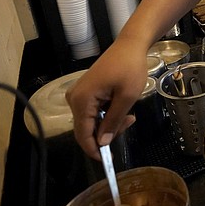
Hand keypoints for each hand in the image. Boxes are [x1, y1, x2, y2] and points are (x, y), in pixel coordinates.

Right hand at [65, 38, 144, 159]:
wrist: (130, 45)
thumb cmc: (130, 68)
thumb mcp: (127, 98)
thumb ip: (113, 121)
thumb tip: (102, 143)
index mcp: (81, 100)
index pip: (82, 134)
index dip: (93, 150)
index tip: (107, 160)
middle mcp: (74, 98)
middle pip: (86, 129)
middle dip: (107, 133)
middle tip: (129, 122)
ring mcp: (78, 94)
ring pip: (90, 121)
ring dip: (109, 123)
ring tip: (129, 114)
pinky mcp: (85, 91)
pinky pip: (92, 111)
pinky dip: (106, 114)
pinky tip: (121, 107)